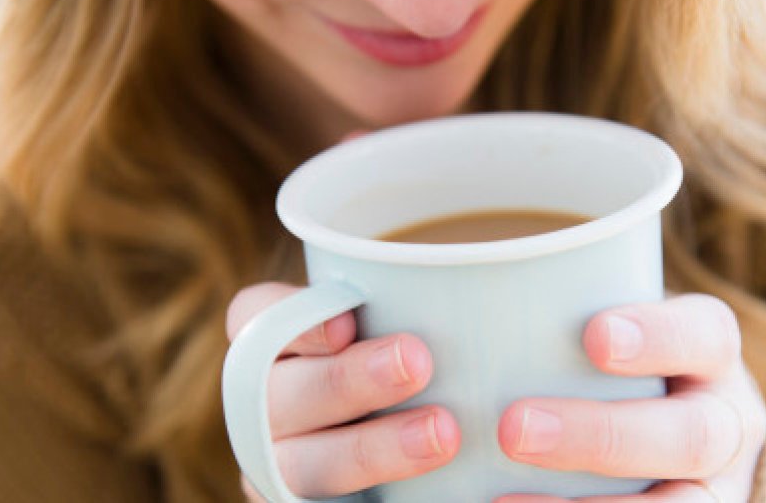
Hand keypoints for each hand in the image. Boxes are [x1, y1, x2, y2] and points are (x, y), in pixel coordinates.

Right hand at [226, 282, 460, 501]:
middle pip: (278, 391)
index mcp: (276, 342)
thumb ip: (428, 301)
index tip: (348, 322)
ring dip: (369, 450)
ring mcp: (283, 463)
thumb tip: (510, 283)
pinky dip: (368, 499)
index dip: (293, 320)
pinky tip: (425, 491)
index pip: (255, 317)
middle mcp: (267, 404)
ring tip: (443, 435)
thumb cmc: (428, 361)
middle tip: (419, 362)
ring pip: (301, 464)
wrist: (423, 456)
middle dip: (345, 379)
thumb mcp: (418, 321)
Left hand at [496, 294, 765, 502]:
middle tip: (513, 429)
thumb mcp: (608, 323)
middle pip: (689, 435)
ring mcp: (716, 484)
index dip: (658, 337)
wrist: (670, 425)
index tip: (595, 337)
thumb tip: (439, 288)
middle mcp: (728, 421)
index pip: (705, 336)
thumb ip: (559, 309)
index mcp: (711, 351)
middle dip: (602, 436)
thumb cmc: (611, 360)